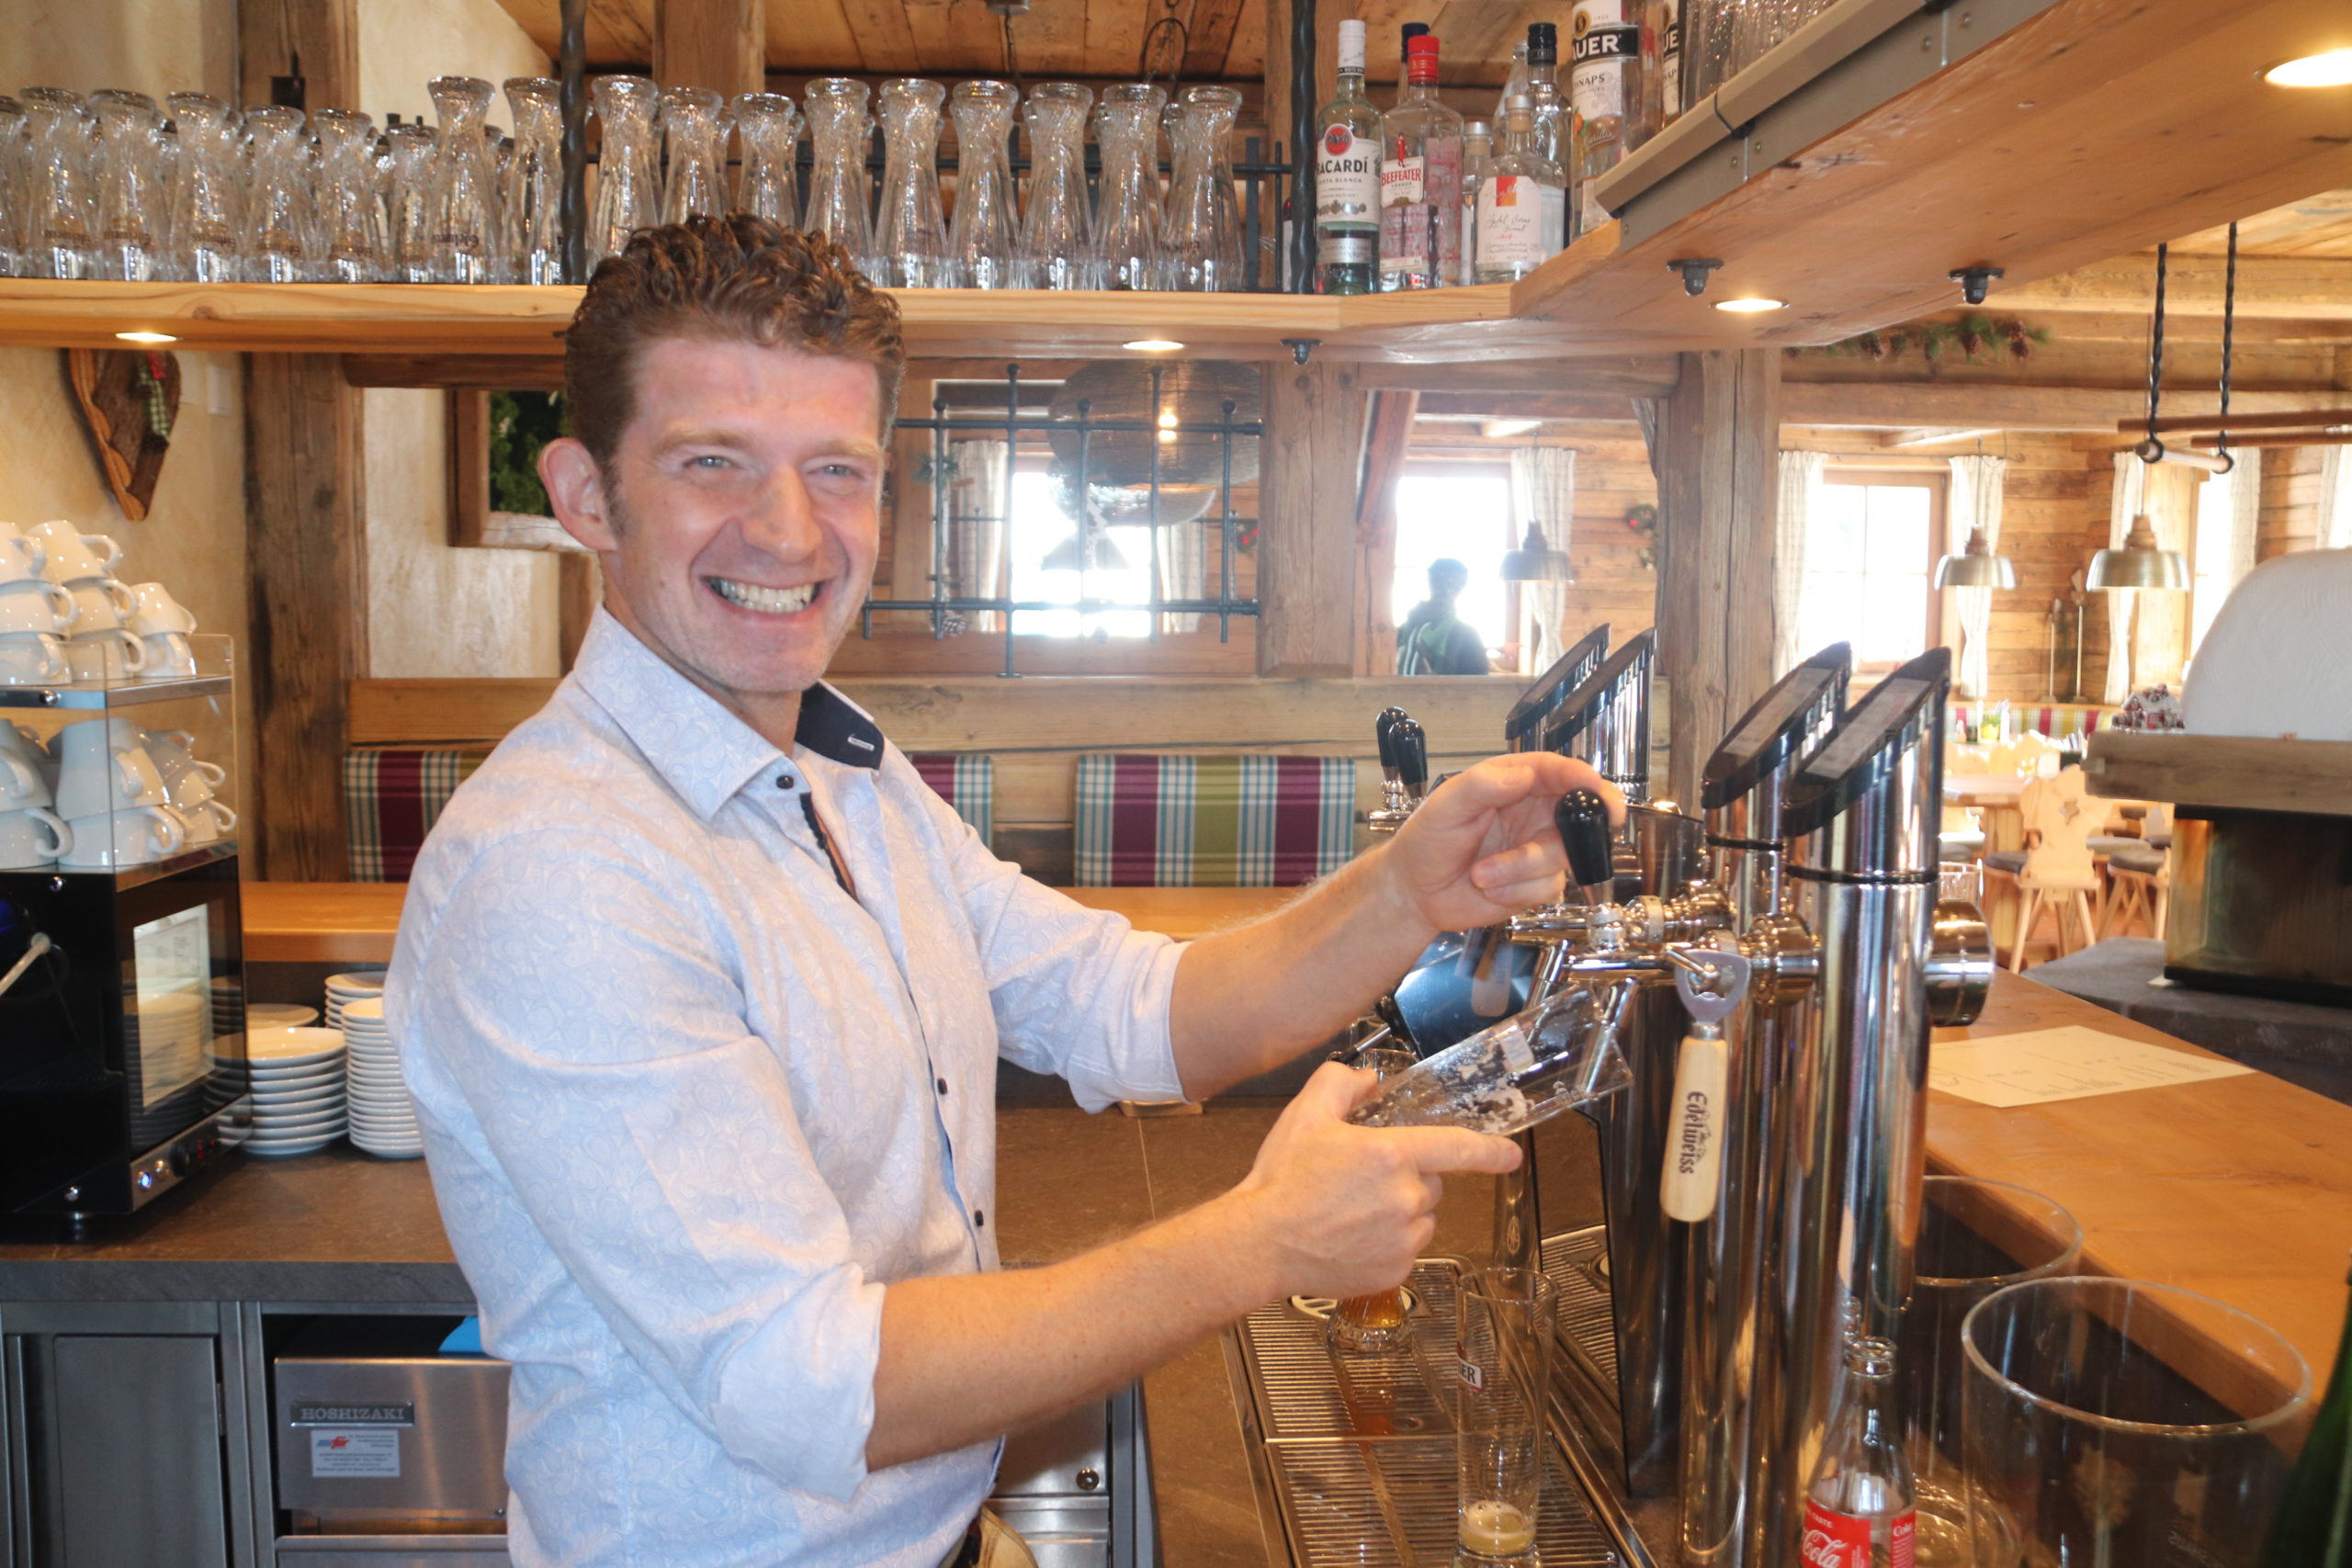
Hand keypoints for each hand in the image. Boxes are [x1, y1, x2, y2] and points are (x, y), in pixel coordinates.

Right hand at [1221, 1062, 1521, 1300]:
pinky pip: (1406, 1248)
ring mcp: (1405, 1238)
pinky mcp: (1396, 1270)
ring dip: (1400, 1211)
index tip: (1511, 1154)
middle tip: (1360, 1181)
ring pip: (1420, 1217)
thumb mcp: (1305, 1115)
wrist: (1260, 1244)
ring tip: (1351, 1212)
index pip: (1458, 1147)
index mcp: (1392, 1155)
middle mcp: (1407, 1198)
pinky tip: (1351, 1237)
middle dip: (1407, 1177)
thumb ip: (1341, 1083)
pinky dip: (1388, 1242)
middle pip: (1430, 1182)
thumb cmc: (1282, 1180)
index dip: (1490, 1150)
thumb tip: (1368, 1079)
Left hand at [1379, 754, 1623, 935]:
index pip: (1555, 771)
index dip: (1580, 776)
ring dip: (1520, 868)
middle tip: (1607, 820)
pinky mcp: (1535, 883)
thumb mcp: (1446, 806)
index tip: (1596, 788)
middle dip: (1593, 819)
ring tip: (1481, 874)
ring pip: (1561, 855)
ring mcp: (1536, 849)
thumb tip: (1523, 775)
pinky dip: (1516, 890)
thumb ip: (1482, 786)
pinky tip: (1488, 887)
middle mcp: (1531, 813)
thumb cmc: (1426, 841)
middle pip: (1578, 812)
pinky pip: (1547, 887)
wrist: (1416, 892)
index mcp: (1512, 783)